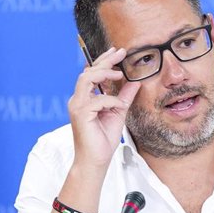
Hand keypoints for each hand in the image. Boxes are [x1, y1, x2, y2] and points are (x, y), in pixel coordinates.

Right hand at [68, 47, 140, 168]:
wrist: (96, 160)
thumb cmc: (104, 139)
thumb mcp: (119, 113)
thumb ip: (124, 97)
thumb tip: (136, 82)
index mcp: (85, 98)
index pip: (92, 73)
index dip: (104, 60)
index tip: (118, 51)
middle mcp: (78, 99)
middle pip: (88, 71)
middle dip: (105, 60)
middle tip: (120, 52)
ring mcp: (77, 106)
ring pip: (86, 79)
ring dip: (103, 74)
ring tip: (118, 73)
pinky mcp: (80, 114)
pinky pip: (97, 100)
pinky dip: (110, 100)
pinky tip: (118, 106)